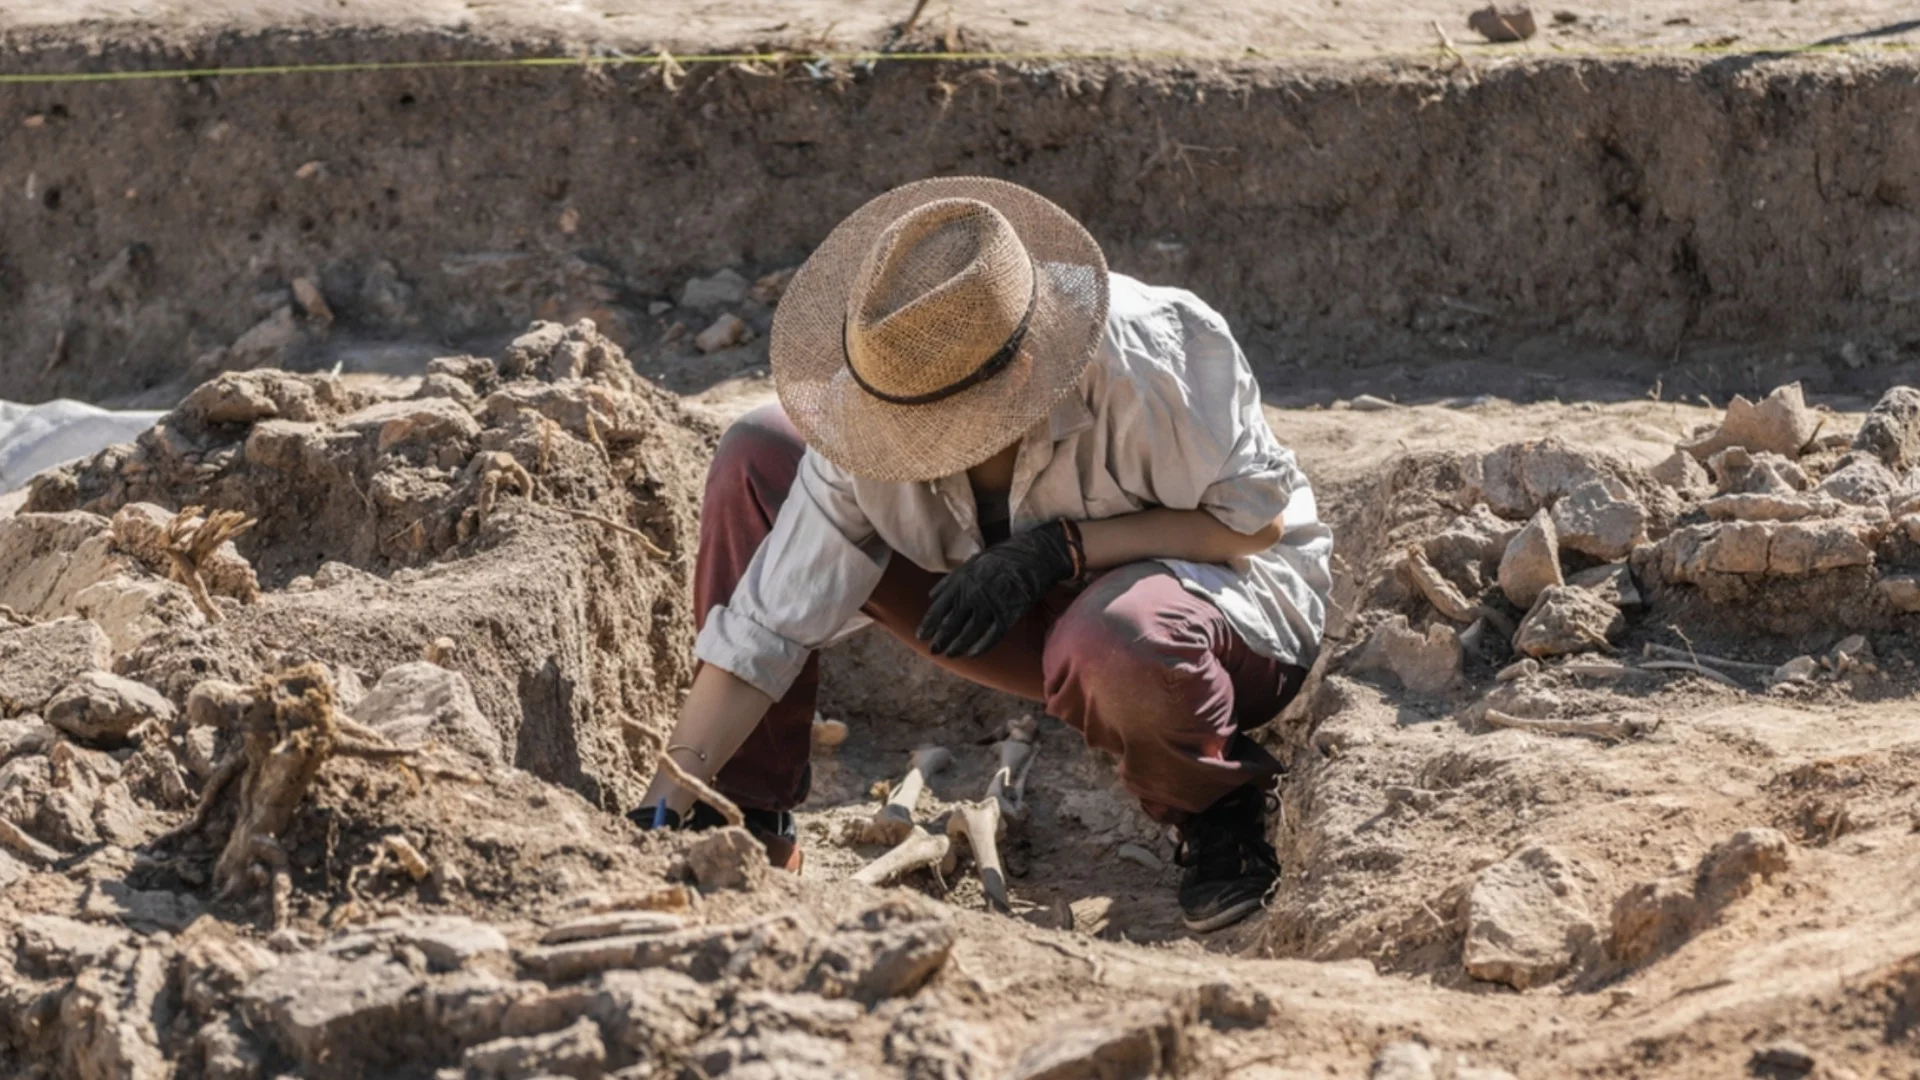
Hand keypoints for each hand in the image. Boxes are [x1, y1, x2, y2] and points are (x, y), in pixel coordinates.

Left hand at [917, 522, 1076, 657]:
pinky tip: (972, 655)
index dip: (928, 625)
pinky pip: (992, 636)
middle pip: (950, 625)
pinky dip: (981, 647)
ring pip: (969, 633)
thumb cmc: (998, 559)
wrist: (1030, 555)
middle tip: (933, 650)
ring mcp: (990, 606)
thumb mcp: (970, 563)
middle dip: (940, 640)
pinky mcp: (1008, 614)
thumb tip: (931, 596)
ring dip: (957, 646)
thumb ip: (949, 581)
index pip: (938, 610)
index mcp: (960, 583)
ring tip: (950, 654)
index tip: (921, 636)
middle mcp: (972, 596)